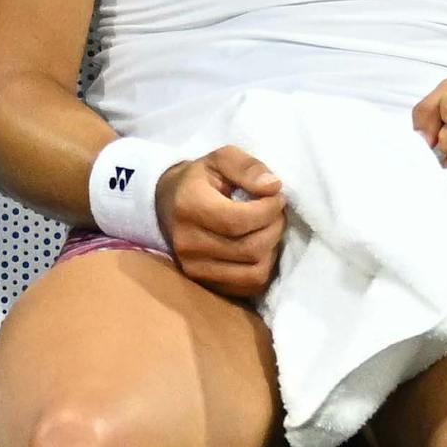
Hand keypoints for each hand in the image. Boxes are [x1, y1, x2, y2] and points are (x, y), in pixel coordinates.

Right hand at [158, 147, 285, 300]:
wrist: (169, 204)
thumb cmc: (201, 180)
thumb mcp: (221, 159)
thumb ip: (247, 167)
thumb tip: (273, 187)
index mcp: (189, 206)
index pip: (238, 220)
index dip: (268, 210)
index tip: (277, 197)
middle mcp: (187, 243)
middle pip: (249, 248)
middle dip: (274, 228)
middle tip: (276, 212)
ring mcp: (194, 268)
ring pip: (253, 272)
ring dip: (271, 250)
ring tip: (268, 229)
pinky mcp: (205, 284)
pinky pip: (248, 287)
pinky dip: (263, 268)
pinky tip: (260, 248)